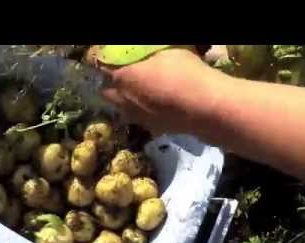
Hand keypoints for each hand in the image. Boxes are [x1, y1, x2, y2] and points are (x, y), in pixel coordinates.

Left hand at [96, 48, 221, 136]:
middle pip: (106, 92)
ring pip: (121, 110)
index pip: (100, 67)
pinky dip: (142, 114)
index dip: (103, 62)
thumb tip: (147, 54)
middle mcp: (123, 100)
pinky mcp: (151, 129)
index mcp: (122, 77)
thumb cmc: (184, 72)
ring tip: (137, 95)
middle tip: (123, 77)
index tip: (109, 60)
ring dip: (125, 102)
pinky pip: (139, 120)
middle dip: (111, 85)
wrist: (204, 107)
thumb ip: (148, 53)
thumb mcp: (166, 51)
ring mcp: (136, 117)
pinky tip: (155, 108)